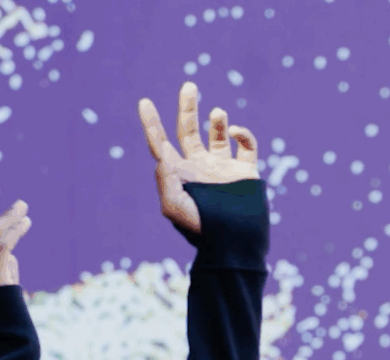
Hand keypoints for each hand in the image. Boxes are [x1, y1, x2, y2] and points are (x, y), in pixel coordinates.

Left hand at [137, 82, 259, 237]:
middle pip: (189, 130)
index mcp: (179, 174)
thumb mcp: (174, 207)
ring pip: (217, 134)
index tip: (143, 102)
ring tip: (217, 113)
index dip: (151, 124)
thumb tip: (163, 154)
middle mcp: (199, 167)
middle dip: (188, 108)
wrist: (235, 244)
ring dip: (217, 120)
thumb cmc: (201, 230)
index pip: (161, 143)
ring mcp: (222, 167)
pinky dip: (242, 134)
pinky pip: (245, 145)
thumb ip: (166, 178)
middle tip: (189, 85)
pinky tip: (234, 133)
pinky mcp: (245, 171)